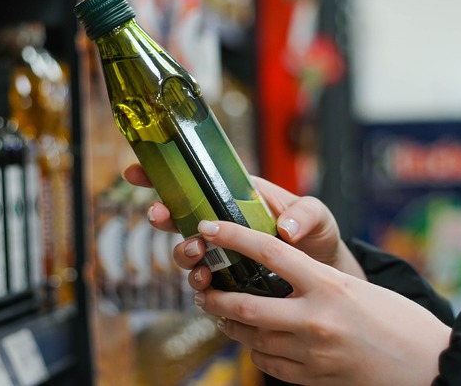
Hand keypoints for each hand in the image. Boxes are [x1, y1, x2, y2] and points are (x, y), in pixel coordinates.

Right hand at [122, 163, 365, 287]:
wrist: (324, 275)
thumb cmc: (318, 235)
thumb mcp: (318, 216)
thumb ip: (305, 215)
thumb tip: (285, 228)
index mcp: (238, 196)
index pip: (195, 180)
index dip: (163, 175)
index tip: (136, 172)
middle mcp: (223, 223)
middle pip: (179, 216)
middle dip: (162, 215)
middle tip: (160, 217)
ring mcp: (222, 254)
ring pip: (186, 251)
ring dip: (183, 253)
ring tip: (197, 255)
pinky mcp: (226, 283)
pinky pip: (203, 285)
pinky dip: (199, 286)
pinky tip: (207, 288)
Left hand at [193, 219, 450, 385]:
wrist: (430, 367)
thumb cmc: (401, 322)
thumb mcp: (360, 288)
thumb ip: (318, 282)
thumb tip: (280, 274)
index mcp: (330, 285)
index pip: (268, 252)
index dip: (232, 236)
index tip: (210, 228)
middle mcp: (316, 320)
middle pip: (244, 306)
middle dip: (215, 298)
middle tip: (204, 288)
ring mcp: (312, 354)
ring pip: (251, 339)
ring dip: (230, 326)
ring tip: (222, 314)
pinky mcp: (312, 378)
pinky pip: (268, 364)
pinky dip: (256, 350)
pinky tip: (256, 341)